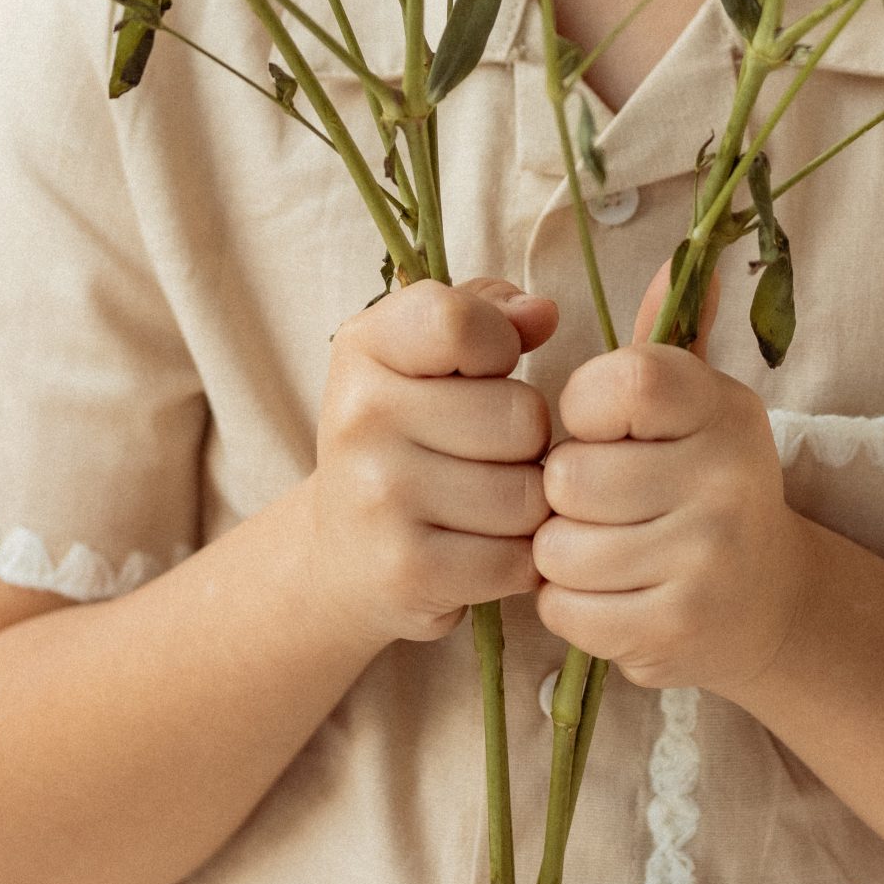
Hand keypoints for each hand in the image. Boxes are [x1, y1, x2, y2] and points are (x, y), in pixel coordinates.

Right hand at [305, 277, 557, 651]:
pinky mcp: (407, 571)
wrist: (341, 557)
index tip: (483, 370)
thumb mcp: (426, 355)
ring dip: (527, 506)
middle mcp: (360, 417)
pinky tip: (481, 549)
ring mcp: (378, 497)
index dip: (499, 345)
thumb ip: (487, 312)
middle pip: (522, 417)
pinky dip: (518, 560)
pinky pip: (519, 560)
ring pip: (529, 493)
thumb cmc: (407, 434)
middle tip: (485, 454)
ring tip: (485, 503)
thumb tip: (543, 314)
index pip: (459, 320)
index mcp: (364, 347)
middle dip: (526, 440)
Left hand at [532, 263, 808, 694]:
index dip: (583, 410)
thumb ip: (670, 336)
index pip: (622, 384)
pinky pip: (566, 609)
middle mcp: (728, 477)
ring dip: (561, 554)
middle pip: (569, 476)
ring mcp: (708, 558)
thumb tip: (676, 260)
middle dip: (564, 494)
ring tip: (604, 548)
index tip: (603, 429)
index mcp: (723, 407)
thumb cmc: (701, 486)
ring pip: (558, 548)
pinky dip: (568, 606)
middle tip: (603, 501)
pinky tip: (610, 593)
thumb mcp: (695, 407)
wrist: (766, 603)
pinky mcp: (679, 629)